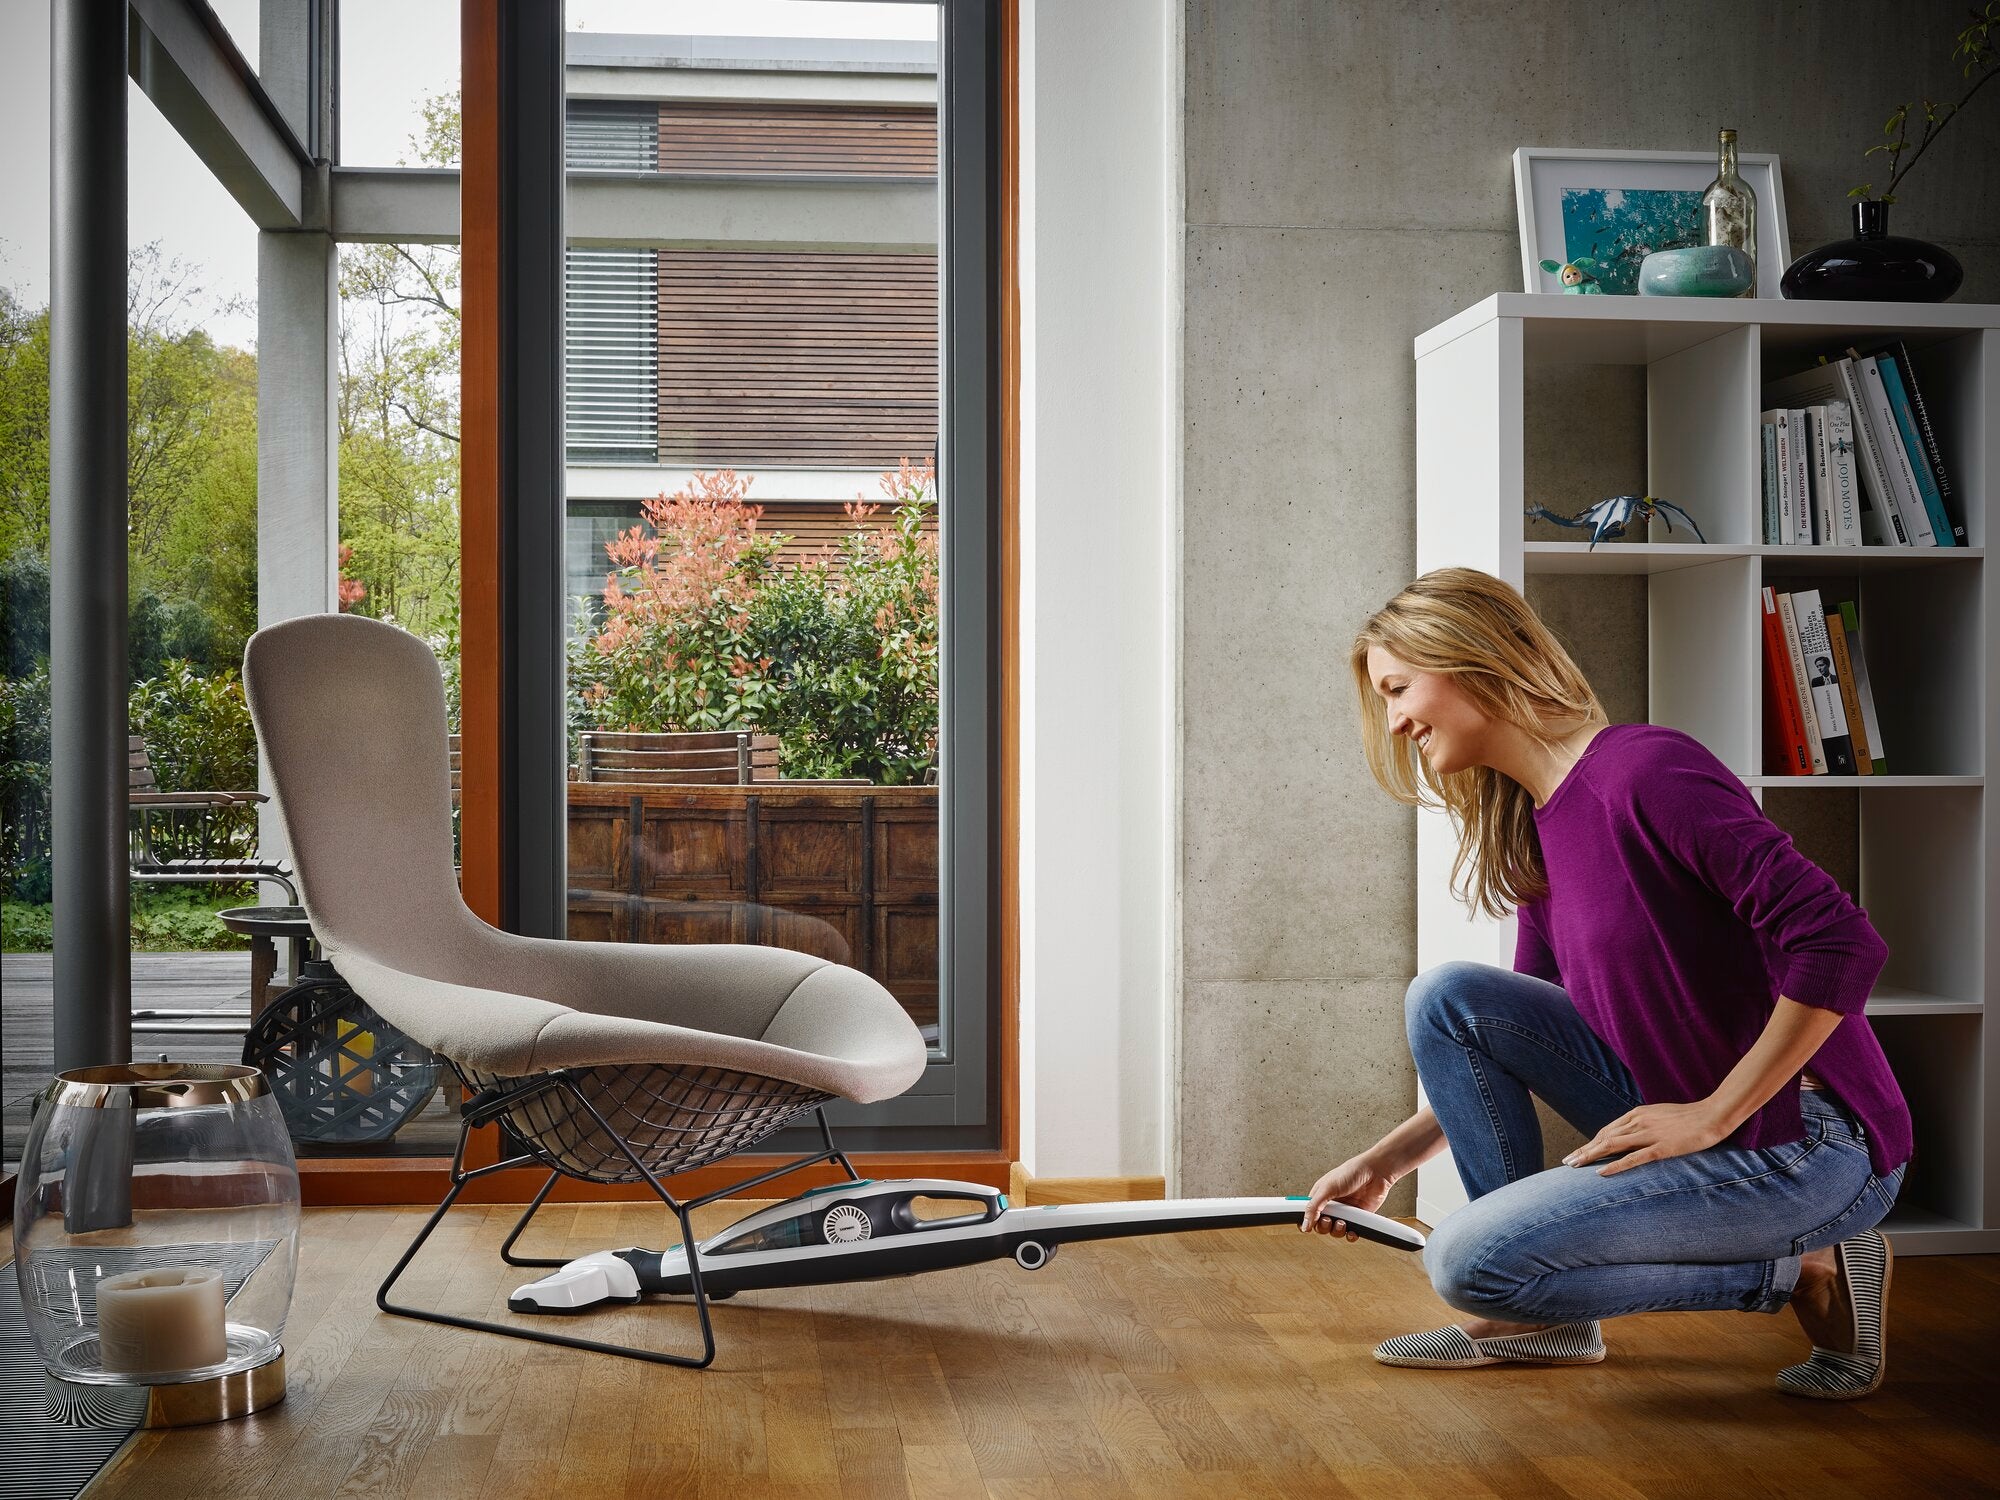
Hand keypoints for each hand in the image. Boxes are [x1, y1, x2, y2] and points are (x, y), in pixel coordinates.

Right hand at [1301, 1155, 1394, 1239]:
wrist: (1376, 1173)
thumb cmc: (1351, 1172)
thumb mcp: (1327, 1188)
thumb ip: (1313, 1207)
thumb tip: (1304, 1224)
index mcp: (1320, 1196)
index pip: (1307, 1213)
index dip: (1306, 1221)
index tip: (1308, 1226)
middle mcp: (1331, 1206)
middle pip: (1320, 1226)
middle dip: (1324, 1227)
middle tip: (1330, 1220)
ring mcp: (1345, 1213)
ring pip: (1335, 1231)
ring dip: (1337, 1231)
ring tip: (1343, 1222)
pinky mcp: (1358, 1219)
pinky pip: (1350, 1233)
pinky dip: (1350, 1235)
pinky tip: (1352, 1231)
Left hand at [1565, 1101, 1730, 1175]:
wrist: (1713, 1115)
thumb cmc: (1688, 1117)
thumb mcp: (1659, 1116)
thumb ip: (1643, 1124)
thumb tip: (1629, 1135)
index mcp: (1637, 1114)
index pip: (1607, 1131)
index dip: (1590, 1142)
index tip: (1578, 1152)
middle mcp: (1638, 1122)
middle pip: (1604, 1138)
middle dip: (1584, 1150)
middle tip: (1567, 1161)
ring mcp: (1649, 1134)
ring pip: (1612, 1146)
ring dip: (1591, 1156)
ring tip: (1575, 1166)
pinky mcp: (1661, 1147)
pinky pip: (1634, 1158)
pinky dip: (1615, 1166)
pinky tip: (1601, 1173)